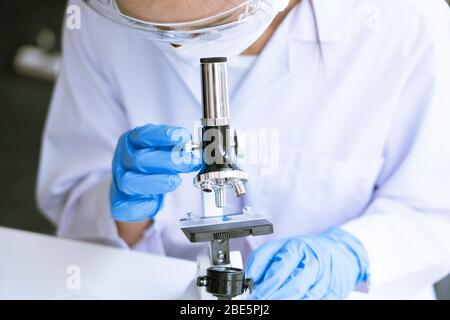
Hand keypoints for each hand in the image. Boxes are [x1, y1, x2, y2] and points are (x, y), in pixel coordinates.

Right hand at [110, 124, 200, 221]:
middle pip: (139, 159)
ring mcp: (119, 181)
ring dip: (157, 181)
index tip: (183, 137)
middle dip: (169, 161)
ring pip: (130, 181)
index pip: (144, 135)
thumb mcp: (162, 151)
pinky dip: (143, 204)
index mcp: (132, 142)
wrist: (134, 193)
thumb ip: (176, 148)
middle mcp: (123, 159)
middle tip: (191, 162)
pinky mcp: (119, 203)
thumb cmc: (151, 167)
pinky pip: (126, 206)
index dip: (163, 135)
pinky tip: (155, 201)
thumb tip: (195, 147)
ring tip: (176, 181)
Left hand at [246, 228, 369, 299]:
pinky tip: (292, 304)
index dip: (265, 285)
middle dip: (275, 297)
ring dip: (287, 302)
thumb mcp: (282, 245)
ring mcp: (325, 276)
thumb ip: (263, 258)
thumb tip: (250, 276)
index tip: (254, 295)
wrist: (340, 250)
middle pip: (294, 284)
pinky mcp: (334, 290)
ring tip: (274, 305)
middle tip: (261, 303)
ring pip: (307, 295)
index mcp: (297, 248)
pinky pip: (318, 300)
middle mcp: (313, 261)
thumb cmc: (306, 249)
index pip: (279, 268)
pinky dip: (303, 303)